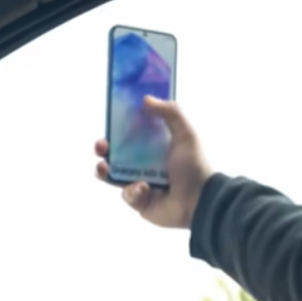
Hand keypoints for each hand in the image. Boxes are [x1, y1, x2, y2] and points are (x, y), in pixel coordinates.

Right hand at [95, 96, 212, 228]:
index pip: (132, 133)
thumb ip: (170, 112)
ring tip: (103, 167)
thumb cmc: (194, 166)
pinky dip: (133, 191)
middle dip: (104, 148)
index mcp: (156, 146)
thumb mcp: (186, 134)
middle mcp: (146, 163)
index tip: (111, 120)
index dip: (119, 127)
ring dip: (105, 170)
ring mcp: (141, 183)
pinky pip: (127, 195)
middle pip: (117, 153)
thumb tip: (146, 98)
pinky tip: (144, 189)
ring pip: (114, 175)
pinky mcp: (140, 202)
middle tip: (101, 145)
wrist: (200, 201)